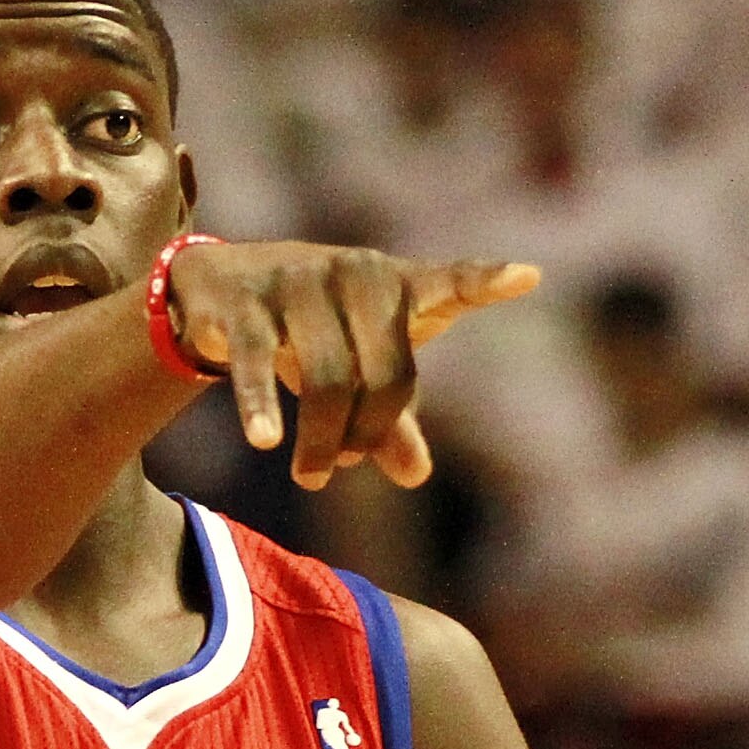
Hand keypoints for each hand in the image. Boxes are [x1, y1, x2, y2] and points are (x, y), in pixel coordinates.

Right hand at [169, 241, 538, 489]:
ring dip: (321, 439)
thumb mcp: (357, 370)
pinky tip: (264, 440)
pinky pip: (257, 360)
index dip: (486, 280)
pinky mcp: (245, 303)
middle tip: (345, 466)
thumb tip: (415, 475)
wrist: (220, 285)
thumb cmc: (312, 330)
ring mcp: (299, 282)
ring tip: (312, 475)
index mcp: (397, 284)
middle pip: (386, 372)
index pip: (451, 283)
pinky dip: (261, 404)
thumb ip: (391, 419)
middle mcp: (355, 273)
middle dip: (368, 432)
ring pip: (327, 376)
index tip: (527, 276)